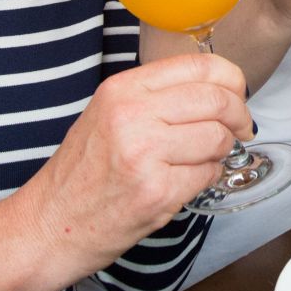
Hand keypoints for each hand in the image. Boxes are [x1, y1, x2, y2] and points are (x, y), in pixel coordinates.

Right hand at [15, 53, 251, 276]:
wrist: (50, 225)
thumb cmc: (82, 173)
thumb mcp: (108, 114)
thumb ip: (157, 97)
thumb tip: (218, 89)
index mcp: (122, 89)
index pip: (200, 66)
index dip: (231, 80)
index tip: (237, 95)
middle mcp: (132, 114)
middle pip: (217, 100)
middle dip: (239, 116)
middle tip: (241, 129)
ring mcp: (145, 154)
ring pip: (219, 138)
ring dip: (222, 151)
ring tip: (202, 160)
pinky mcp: (156, 191)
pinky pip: (207, 174)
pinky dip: (206, 179)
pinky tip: (183, 182)